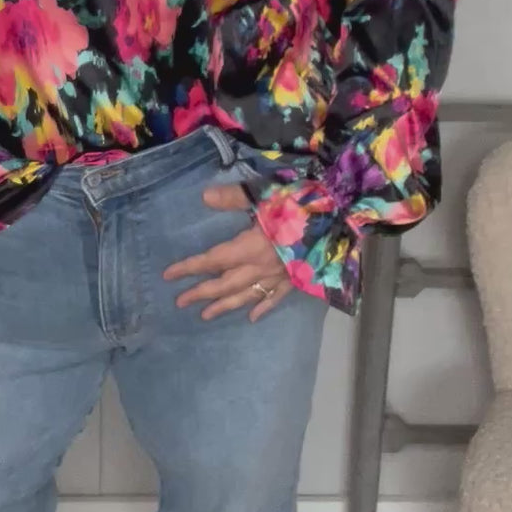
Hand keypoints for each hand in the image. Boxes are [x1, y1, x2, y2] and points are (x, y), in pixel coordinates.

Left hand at [162, 183, 291, 320]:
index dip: (190, 267)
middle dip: (202, 293)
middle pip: (226, 283)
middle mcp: (263, 266)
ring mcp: (281, 275)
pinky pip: (276, 298)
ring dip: (225, 305)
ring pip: (247, 295)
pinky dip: (262, 308)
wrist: (343, 216)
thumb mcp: (266, 193)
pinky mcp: (298, 279)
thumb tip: (204, 197)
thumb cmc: (303, 201)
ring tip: (205, 316)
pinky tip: (251, 318)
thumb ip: (234, 197)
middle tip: (180, 302)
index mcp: (252, 245)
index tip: (169, 276)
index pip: (213, 259)